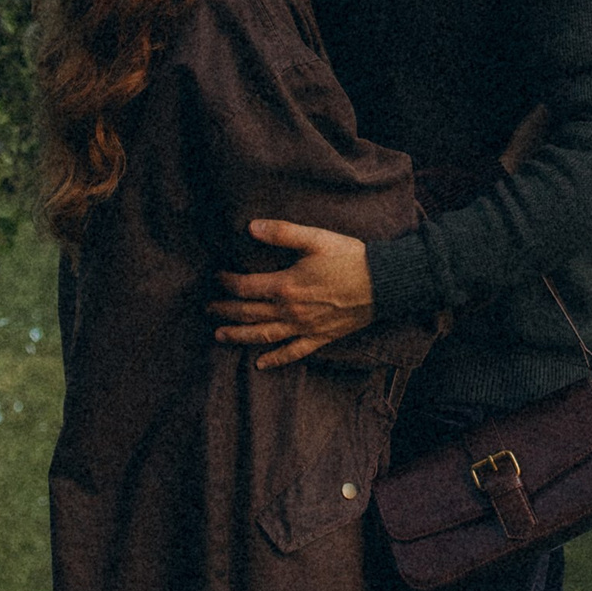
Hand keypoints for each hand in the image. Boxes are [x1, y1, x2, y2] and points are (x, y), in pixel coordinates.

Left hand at [213, 220, 374, 367]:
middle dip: (225, 311)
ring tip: (220, 336)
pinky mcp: (320, 337)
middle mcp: (290, 311)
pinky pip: (293, 352)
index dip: (227, 282)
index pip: (245, 287)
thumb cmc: (350, 258)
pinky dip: (275, 359)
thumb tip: (250, 226)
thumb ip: (282, 232)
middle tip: (208, 309)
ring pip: (263, 335)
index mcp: (286, 285)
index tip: (217, 277)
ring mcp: (304, 327)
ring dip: (239, 336)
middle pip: (248, 313)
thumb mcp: (316, 238)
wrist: (383, 283)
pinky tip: (261, 363)